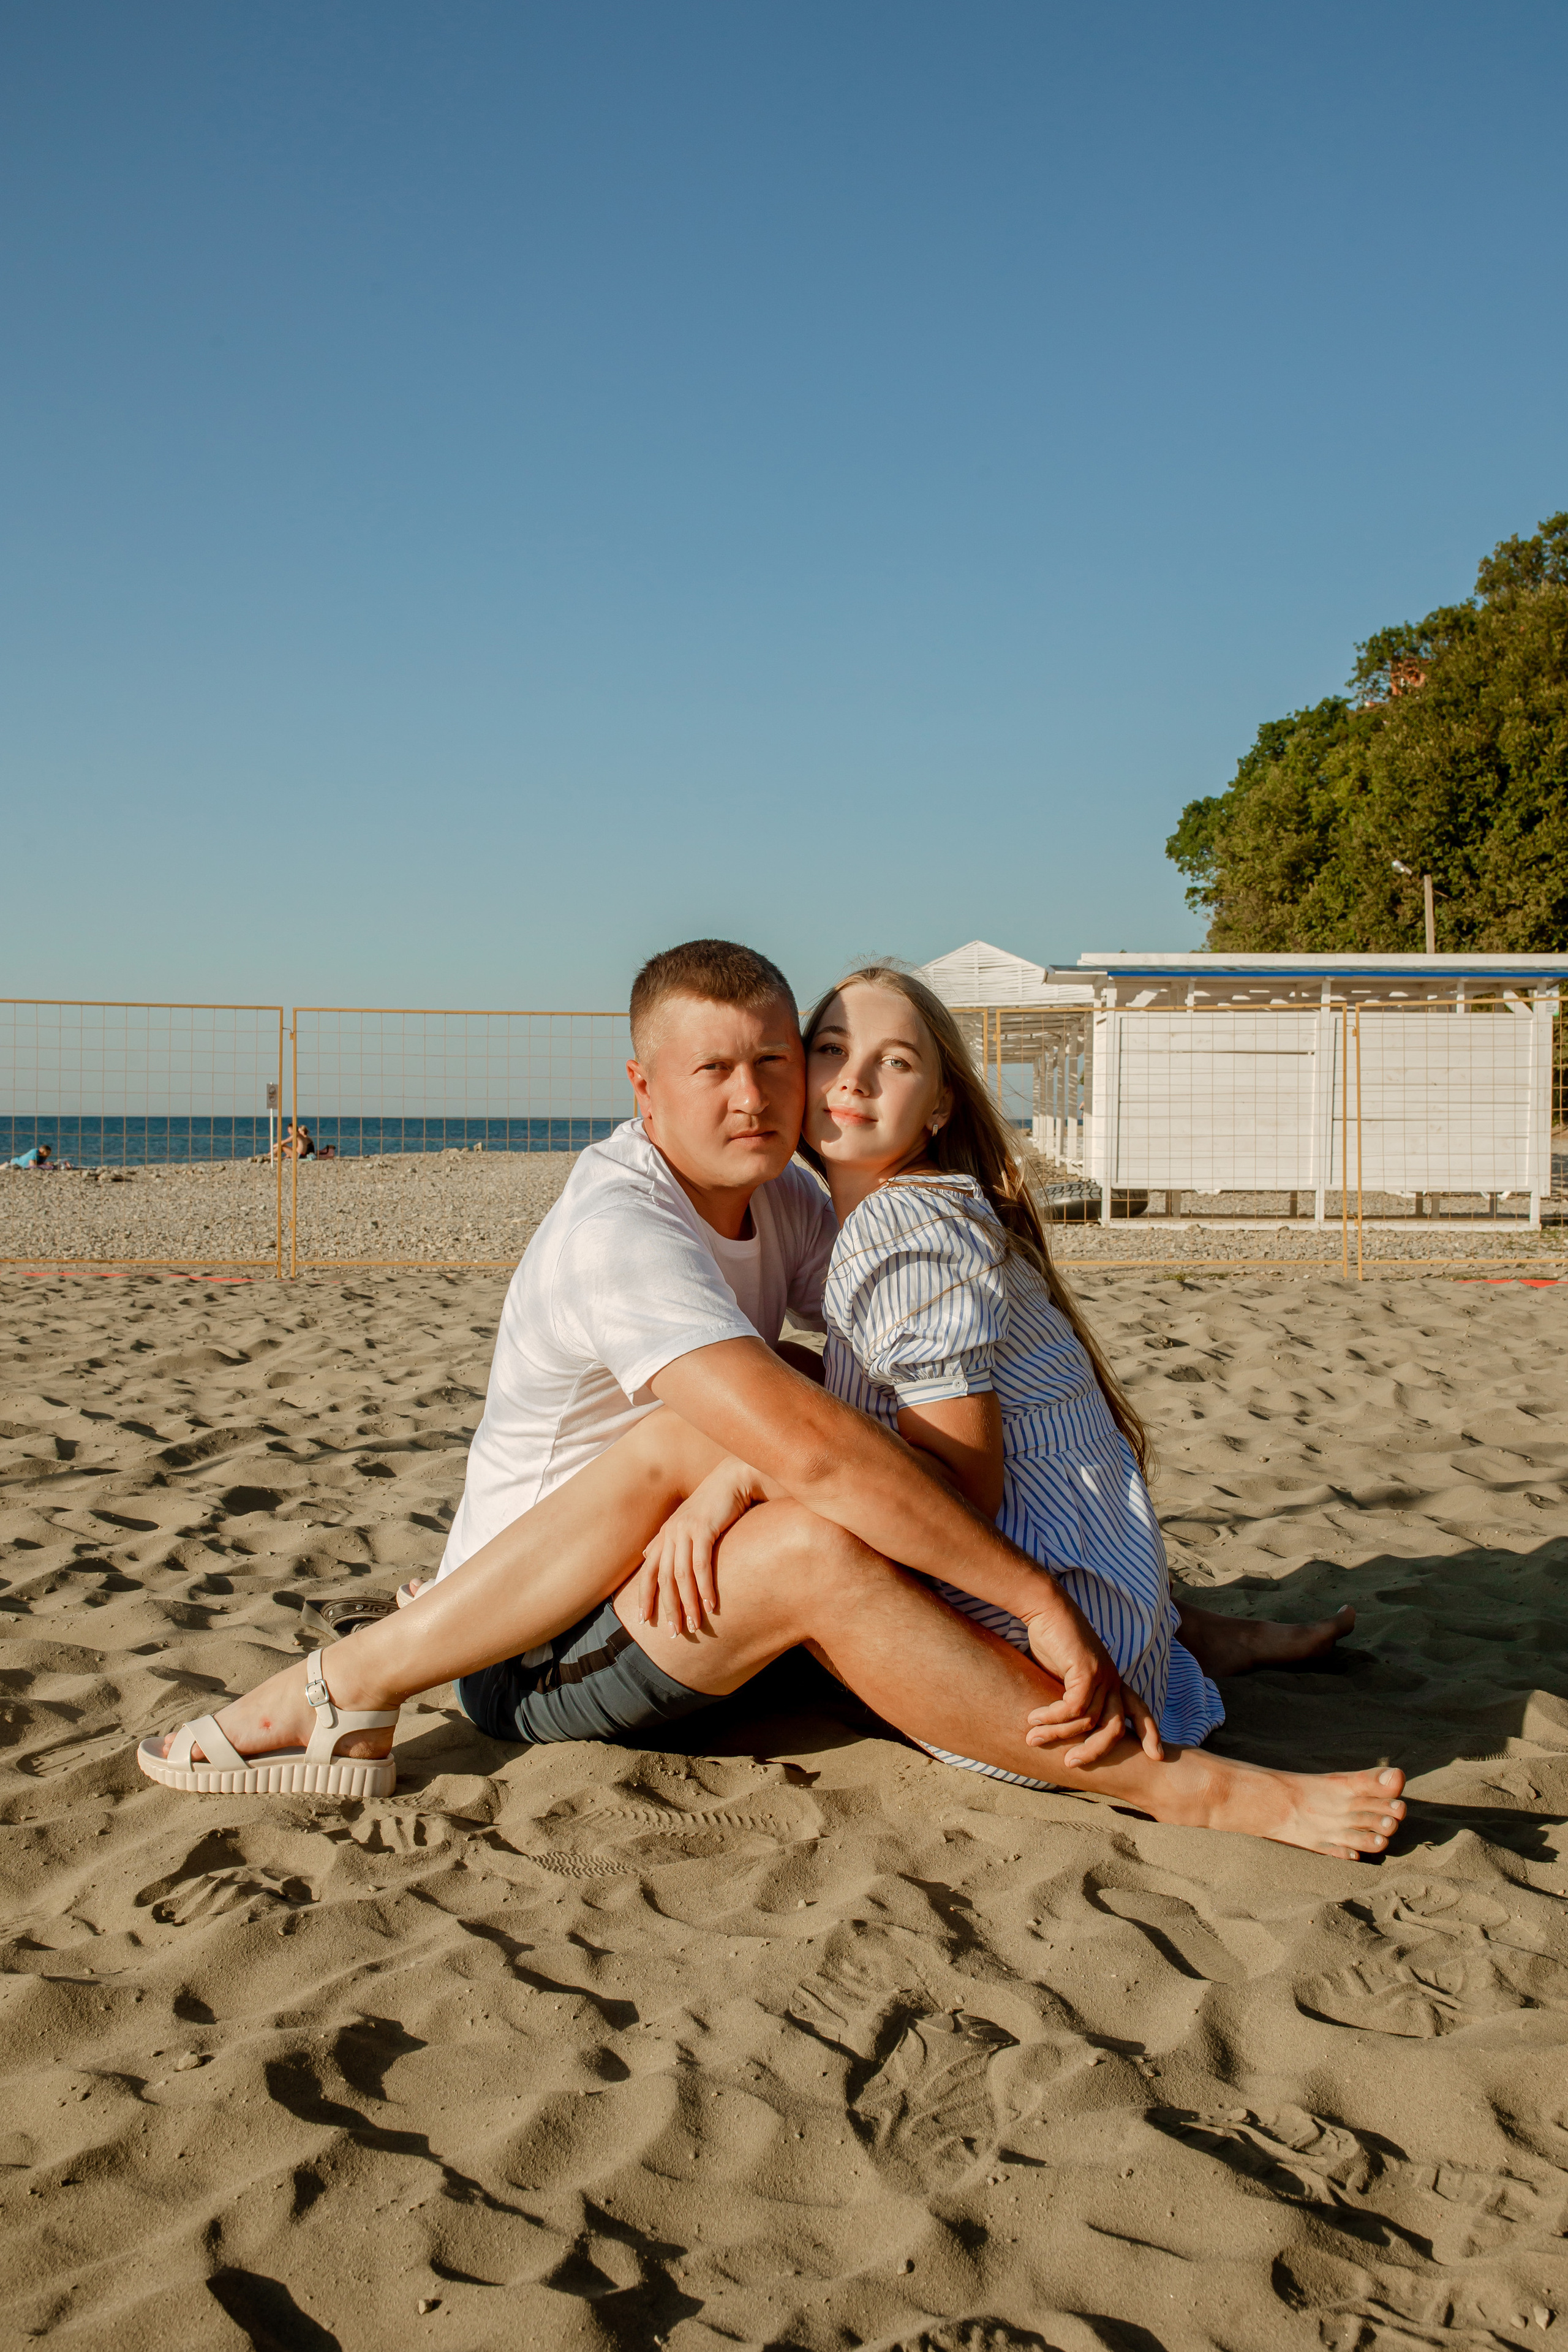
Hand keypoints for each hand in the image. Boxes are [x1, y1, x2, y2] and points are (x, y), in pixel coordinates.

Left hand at [634, 1458, 761, 1635]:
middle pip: (664, 1578)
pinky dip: (705, 1588)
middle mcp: (671, 1533)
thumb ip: (665, 1539)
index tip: (645, 1621)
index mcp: (665, 1534)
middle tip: (675, 1632)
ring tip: (695, 1625)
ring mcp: (686, 1530)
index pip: (649, 1571)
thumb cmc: (713, 1503)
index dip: (645, 1596)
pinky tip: (711, 1606)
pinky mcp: (704, 1529)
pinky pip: (701, 1565)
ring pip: (681, 1575)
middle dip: (668, 1608)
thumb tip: (645, 1553)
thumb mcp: (685, 1522)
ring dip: (688, 1604)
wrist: (734, 1478)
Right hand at [1020, 1592, 1163, 1768]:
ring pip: (1089, 1721)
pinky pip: (1073, 1707)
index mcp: (1113, 1679)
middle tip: (1070, 1764)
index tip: (1156, 1755)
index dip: (1150, 1732)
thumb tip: (1059, 1725)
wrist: (1047, 1608)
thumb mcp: (1066, 1674)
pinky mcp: (1087, 1670)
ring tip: (1033, 1738)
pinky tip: (1034, 1718)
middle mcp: (1113, 1678)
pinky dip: (1053, 1718)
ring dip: (1059, 1734)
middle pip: (1115, 1727)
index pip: (1139, 1709)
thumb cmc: (1053, 1639)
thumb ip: (1070, 1696)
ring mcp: (1102, 1674)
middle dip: (1095, 1751)